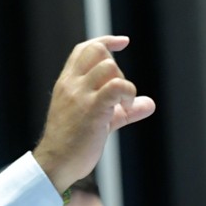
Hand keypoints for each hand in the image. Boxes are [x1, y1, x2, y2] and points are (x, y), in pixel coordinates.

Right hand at [32, 36, 155, 191]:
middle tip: (118, 94)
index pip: (83, 49)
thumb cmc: (73, 144)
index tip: (123, 42)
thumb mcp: (98, 120)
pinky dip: (128, 93)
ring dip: (124, 82)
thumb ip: (122, 110)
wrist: (56, 163)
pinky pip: (117, 86)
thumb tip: (149, 104)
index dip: (105, 41)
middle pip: (98, 52)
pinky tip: (126, 108)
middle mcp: (72, 84)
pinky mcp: (92, 109)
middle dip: (116, 67)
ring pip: (109, 67)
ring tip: (123, 105)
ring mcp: (80, 96)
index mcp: (67, 83)